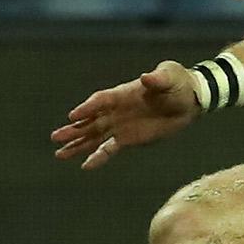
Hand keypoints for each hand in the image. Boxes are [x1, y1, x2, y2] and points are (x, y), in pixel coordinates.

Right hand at [51, 63, 201, 168]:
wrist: (189, 100)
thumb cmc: (177, 82)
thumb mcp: (169, 77)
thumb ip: (157, 79)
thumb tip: (146, 78)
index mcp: (122, 94)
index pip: (100, 101)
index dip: (87, 108)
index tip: (73, 116)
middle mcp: (116, 110)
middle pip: (90, 121)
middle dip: (73, 130)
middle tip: (55, 138)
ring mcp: (120, 125)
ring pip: (94, 137)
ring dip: (77, 144)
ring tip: (59, 154)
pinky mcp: (128, 139)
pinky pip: (109, 149)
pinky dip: (98, 157)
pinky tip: (85, 166)